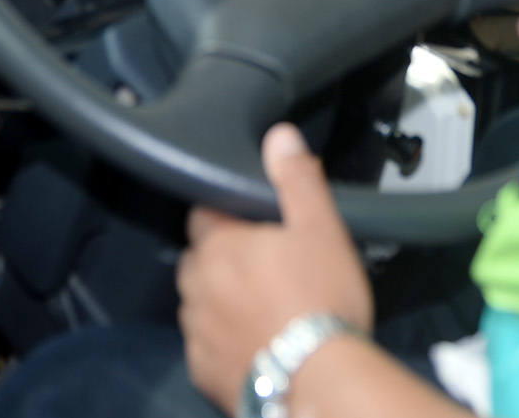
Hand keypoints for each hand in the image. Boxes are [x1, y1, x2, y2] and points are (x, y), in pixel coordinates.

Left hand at [177, 125, 372, 411]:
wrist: (319, 383)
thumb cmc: (322, 302)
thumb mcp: (321, 230)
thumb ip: (297, 180)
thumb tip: (280, 136)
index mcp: (218, 245)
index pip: (203, 214)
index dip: (225, 217)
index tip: (249, 226)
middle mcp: (196, 285)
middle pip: (197, 260)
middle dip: (219, 261)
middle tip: (260, 272)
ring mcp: (195, 331)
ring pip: (198, 304)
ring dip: (217, 302)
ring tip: (257, 311)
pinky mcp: (202, 371)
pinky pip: (204, 348)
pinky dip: (220, 344)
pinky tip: (251, 346)